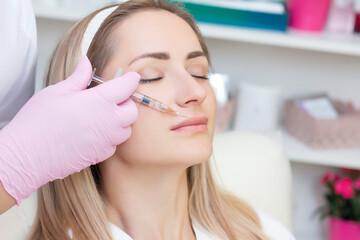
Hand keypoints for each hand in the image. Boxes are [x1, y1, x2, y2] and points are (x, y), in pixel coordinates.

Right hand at [0, 56, 139, 204]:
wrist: (27, 156)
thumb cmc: (38, 122)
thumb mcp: (57, 92)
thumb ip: (78, 77)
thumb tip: (86, 63)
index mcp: (98, 102)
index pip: (126, 87)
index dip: (131, 80)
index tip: (131, 77)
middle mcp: (107, 122)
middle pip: (132, 111)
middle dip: (126, 103)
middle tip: (112, 99)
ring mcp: (106, 141)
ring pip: (126, 130)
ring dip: (120, 122)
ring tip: (103, 117)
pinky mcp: (100, 155)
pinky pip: (115, 145)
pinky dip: (110, 138)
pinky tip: (95, 134)